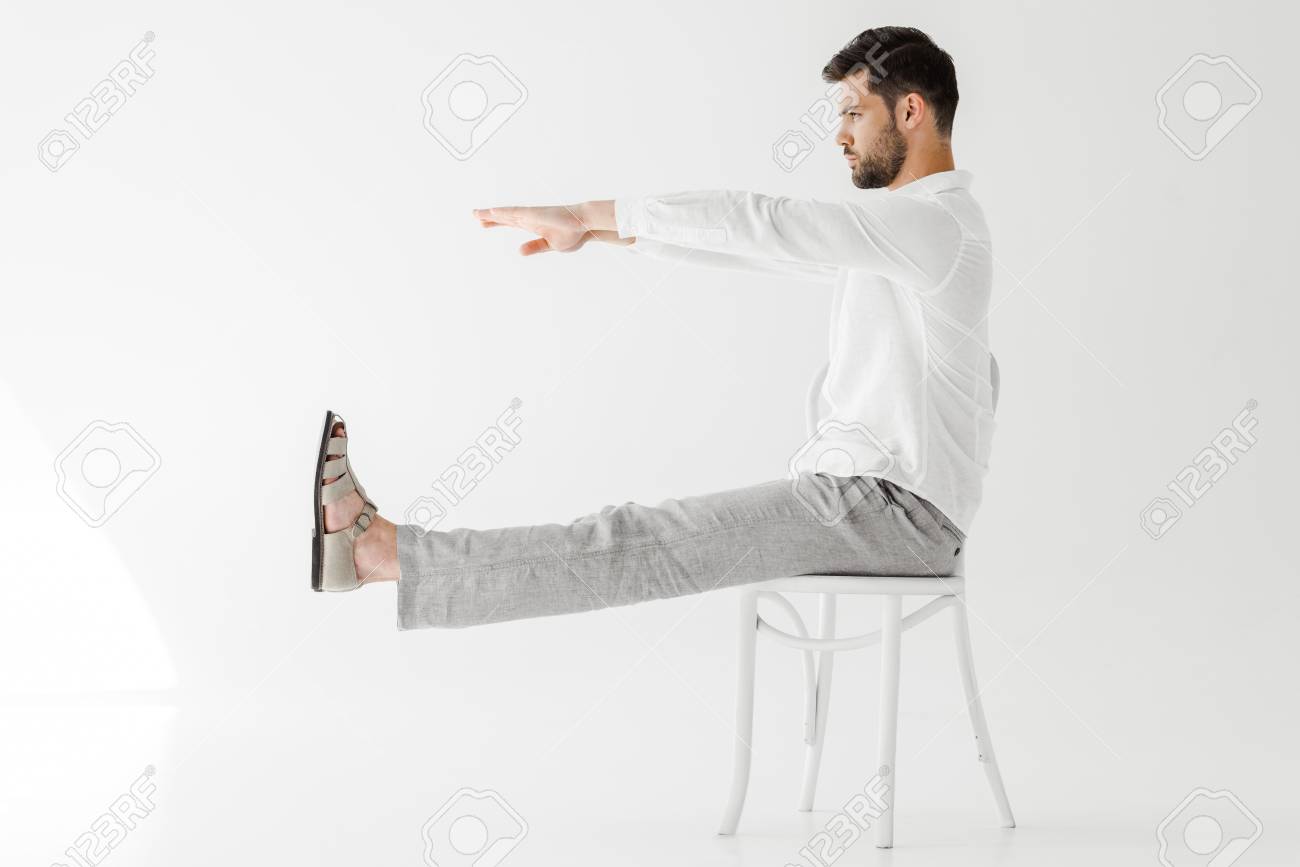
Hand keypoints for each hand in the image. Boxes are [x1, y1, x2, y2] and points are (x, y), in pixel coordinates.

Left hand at [473, 204, 595, 255]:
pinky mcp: (536, 214)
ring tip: (476, 213)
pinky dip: (504, 212)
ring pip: (507, 213)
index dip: (496, 223)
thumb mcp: (550, 245)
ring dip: (491, 213)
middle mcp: (529, 218)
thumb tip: (519, 251)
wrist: (585, 225)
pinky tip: (492, 211)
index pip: (510, 222)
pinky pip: (517, 212)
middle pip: (504, 216)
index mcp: (532, 225)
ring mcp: (532, 215)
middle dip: (489, 217)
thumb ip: (535, 247)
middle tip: (474, 215)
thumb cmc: (573, 233)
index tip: (483, 224)